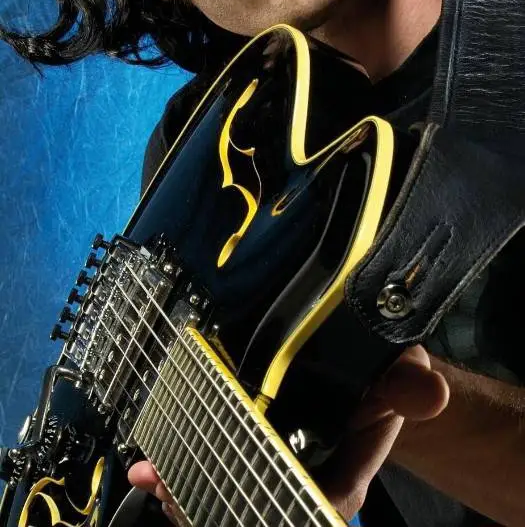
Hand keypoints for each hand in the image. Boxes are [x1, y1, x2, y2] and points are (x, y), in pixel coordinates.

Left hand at [128, 345, 448, 523]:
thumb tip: (431, 390)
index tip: (257, 501)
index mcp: (343, 473)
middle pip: (257, 503)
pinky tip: (149, 466)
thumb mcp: (399, 378)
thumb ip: (407, 386)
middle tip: (171, 490)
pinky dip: (180, 469)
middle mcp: (299, 476)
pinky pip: (211, 468)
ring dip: (186, 488)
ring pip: (226, 491)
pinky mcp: (245, 449)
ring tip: (153, 478)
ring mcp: (268, 466)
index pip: (321, 501)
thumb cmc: (382, 381)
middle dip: (213, 501)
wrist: (364, 373)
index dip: (292, 503)